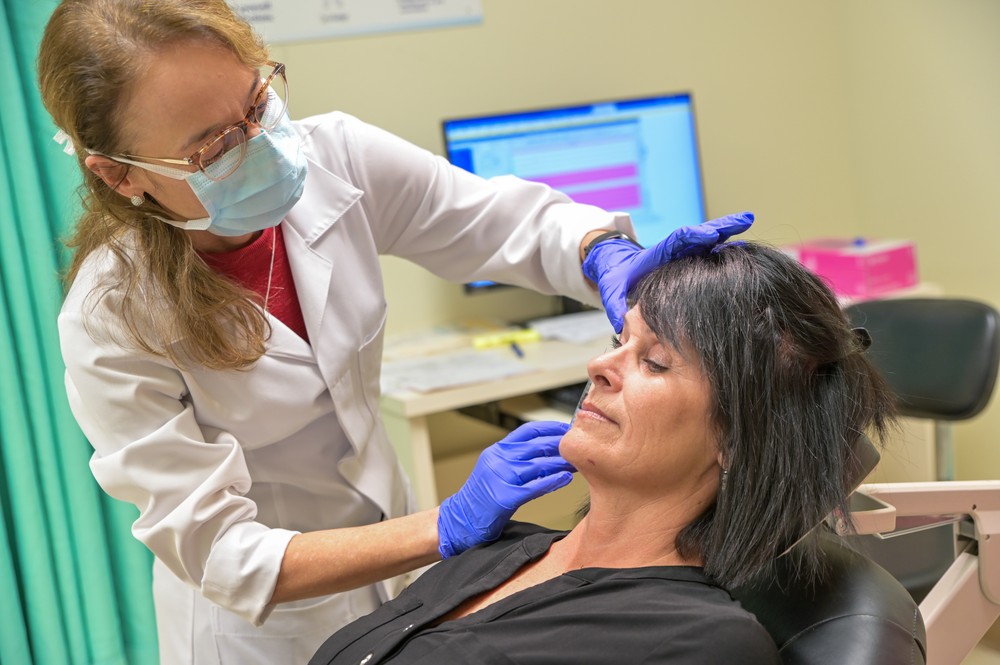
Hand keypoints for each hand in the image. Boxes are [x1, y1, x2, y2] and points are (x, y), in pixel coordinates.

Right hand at [437, 421, 574, 557]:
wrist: (461, 519)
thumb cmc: (482, 497)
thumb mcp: (496, 469)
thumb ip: (517, 458)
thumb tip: (550, 451)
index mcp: (497, 450)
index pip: (528, 431)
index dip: (551, 428)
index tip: (569, 429)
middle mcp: (498, 459)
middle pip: (537, 446)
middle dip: (561, 446)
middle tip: (581, 447)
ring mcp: (500, 477)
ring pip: (538, 465)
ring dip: (562, 464)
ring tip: (577, 464)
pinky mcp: (505, 497)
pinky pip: (534, 486)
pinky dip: (552, 482)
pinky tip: (565, 480)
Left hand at [583, 212, 754, 331]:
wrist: (618, 267)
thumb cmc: (617, 278)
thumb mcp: (613, 291)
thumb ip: (616, 305)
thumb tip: (620, 323)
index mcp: (657, 254)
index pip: (677, 241)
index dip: (693, 237)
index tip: (710, 236)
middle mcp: (674, 250)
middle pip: (699, 234)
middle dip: (721, 226)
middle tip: (744, 220)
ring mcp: (684, 253)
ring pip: (709, 240)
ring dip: (729, 231)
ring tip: (748, 221)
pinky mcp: (691, 259)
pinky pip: (710, 251)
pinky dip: (728, 247)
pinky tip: (748, 248)